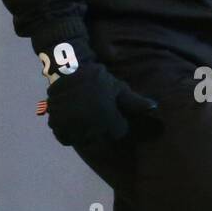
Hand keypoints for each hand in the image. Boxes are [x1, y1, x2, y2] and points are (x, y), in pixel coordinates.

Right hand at [40, 61, 160, 148]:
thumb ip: (134, 101)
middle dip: (101, 131)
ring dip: (84, 133)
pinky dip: (67, 133)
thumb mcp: (118, 88)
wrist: (69, 69)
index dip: (118, 124)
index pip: (118, 133)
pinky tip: (71, 122)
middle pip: (100, 139)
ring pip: (82, 140)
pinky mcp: (57, 124)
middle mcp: (90, 125)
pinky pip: (64, 137)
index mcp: (107, 117)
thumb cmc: (98, 79)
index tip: (113, 115)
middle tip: (96, 114)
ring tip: (84, 118)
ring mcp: (72, 126)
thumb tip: (154, 107)